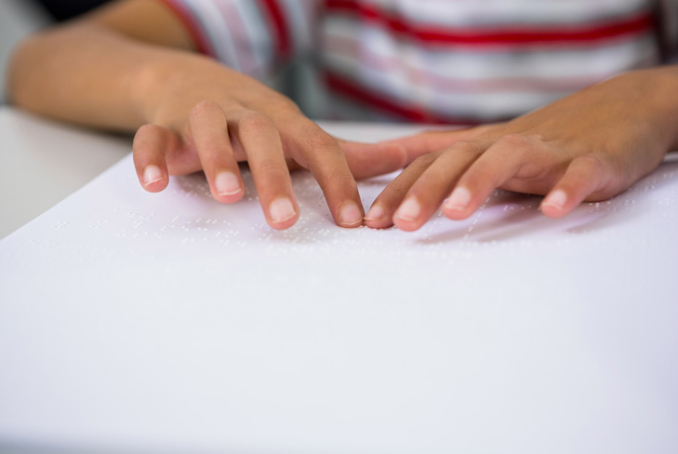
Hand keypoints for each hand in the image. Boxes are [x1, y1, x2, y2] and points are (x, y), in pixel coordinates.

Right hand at [132, 56, 406, 229]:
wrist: (191, 81)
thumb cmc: (259, 121)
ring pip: (209, 127)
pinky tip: (154, 185)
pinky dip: (150, 156)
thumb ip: (350, 156)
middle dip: (276, 176)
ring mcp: (205, 117)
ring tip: (229, 197)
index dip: (338, 182)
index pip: (319, 147)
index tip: (353, 224)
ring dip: (218, 158)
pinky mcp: (164, 125)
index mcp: (286, 123)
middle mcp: (248, 116)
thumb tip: (413, 162)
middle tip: (286, 222)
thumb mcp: (302, 135)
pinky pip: (152, 136)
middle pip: (265, 136)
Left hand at [364, 67, 677, 230]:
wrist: (621, 110)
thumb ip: (452, 166)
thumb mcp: (492, 152)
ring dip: (479, 183)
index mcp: (481, 148)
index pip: (431, 165)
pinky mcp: (594, 160)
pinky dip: (566, 188)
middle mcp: (507, 144)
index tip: (371, 222)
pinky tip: (553, 209)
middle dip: (426, 190)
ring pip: (509, 158)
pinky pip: (579, 172)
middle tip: (401, 223)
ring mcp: (551, 150)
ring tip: (455, 213)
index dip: (399, 190)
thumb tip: (401, 181)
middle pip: (459, 159)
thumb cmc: (546, 142)